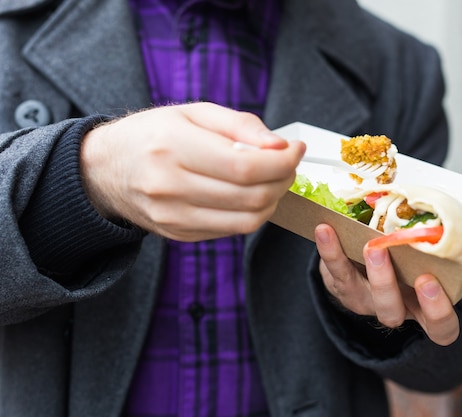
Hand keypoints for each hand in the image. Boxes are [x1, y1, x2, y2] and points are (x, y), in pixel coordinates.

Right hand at [81, 102, 305, 240]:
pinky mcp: (178, 234)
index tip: (296, 149)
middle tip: (288, 163)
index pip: (244, 166)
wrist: (105, 169)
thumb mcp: (193, 112)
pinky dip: (250, 213)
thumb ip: (240, 125)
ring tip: (273, 179)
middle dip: (283, 180)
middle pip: (251, 196)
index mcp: (172, 146)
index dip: (282, 162)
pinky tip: (249, 193)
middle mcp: (169, 186)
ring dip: (272, 200)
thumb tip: (281, 146)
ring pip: (247, 221)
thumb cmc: (154, 133)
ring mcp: (173, 217)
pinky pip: (231, 230)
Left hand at [314, 224, 461, 345]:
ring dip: (382, 280)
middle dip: (436, 306)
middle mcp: (420, 306)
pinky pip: (340, 279)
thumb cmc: (398, 237)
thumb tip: (439, 187)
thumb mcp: (419, 227)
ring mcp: (385, 304)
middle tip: (426, 280)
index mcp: (448, 288)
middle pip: (439, 325)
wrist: (354, 251)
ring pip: (388, 309)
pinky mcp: (350, 294)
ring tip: (374, 250)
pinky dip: (332, 253)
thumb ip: (432, 215)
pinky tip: (325, 229)